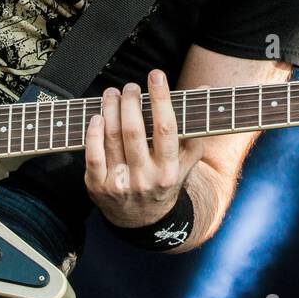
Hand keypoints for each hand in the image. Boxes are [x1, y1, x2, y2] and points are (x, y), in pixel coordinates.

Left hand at [84, 69, 203, 227]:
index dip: (161, 99)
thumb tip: (205, 88)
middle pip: (134, 132)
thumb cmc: (165, 181)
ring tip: (113, 94)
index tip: (157, 76)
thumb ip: (194, 126)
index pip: (166, 129)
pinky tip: (97, 117)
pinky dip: (93, 133)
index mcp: (169, 171)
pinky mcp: (98, 187)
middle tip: (130, 86)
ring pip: (112, 138)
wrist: (143, 221)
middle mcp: (145, 178)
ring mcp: (120, 184)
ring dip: (110, 110)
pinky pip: (92, 155)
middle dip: (131, 102)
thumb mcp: (185, 160)